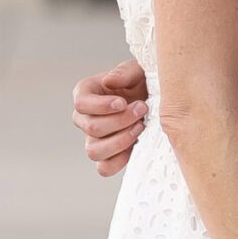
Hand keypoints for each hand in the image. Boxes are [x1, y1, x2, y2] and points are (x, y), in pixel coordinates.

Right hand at [72, 59, 148, 175]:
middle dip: (121, 120)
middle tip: (143, 109)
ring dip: (121, 141)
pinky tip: (137, 144)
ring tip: (141, 127)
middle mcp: (84, 117)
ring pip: (94, 151)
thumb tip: (108, 80)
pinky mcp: (107, 156)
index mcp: (85, 93)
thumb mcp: (137, 70)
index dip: (101, 106)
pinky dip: (120, 160)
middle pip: (92, 128)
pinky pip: (104, 168)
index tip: (123, 102)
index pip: (81, 104)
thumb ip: (124, 72)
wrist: (156, 99)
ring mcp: (93, 139)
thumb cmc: (143, 81)